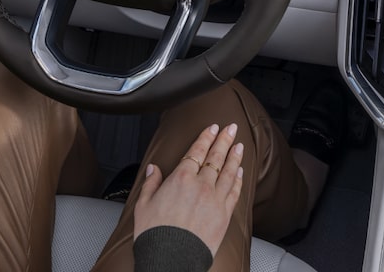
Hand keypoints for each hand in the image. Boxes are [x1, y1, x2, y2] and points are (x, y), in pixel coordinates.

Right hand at [133, 123, 244, 256]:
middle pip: (216, 157)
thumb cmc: (155, 233)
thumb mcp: (144, 204)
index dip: (206, 137)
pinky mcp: (224, 213)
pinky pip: (234, 191)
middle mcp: (201, 185)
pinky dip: (238, 179)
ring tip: (239, 145)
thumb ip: (151, 183)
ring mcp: (215, 198)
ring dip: (235, 156)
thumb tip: (153, 169)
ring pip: (229, 171)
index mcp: (181, 179)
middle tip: (232, 128)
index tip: (213, 128)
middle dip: (224, 140)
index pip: (197, 152)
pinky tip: (240, 171)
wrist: (171, 257)